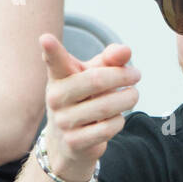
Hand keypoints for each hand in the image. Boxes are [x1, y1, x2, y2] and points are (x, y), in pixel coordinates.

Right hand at [38, 32, 140, 181]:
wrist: (68, 143)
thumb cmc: (85, 99)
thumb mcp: (95, 74)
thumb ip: (110, 59)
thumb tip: (126, 51)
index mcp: (58, 77)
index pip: (54, 61)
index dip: (51, 50)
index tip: (46, 39)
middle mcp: (56, 98)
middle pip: (96, 80)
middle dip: (122, 76)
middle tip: (136, 74)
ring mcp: (63, 121)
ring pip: (106, 105)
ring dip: (127, 99)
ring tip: (131, 95)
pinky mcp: (74, 142)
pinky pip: (108, 127)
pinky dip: (119, 121)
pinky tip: (117, 118)